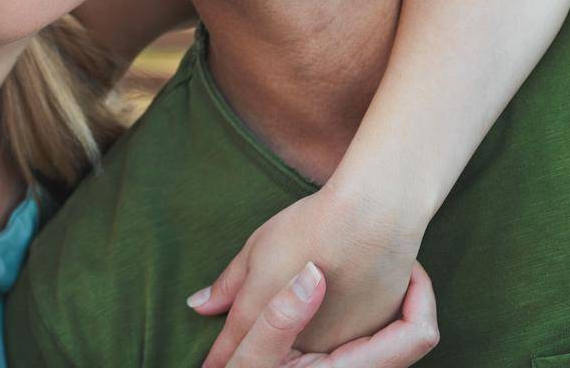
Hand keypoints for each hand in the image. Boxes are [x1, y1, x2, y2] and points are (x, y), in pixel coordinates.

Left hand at [192, 184, 421, 365]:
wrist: (372, 217)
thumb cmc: (308, 224)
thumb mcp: (258, 248)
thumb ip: (228, 285)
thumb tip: (198, 305)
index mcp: (263, 307)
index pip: (235, 340)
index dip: (221, 355)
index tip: (209, 365)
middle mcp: (298, 333)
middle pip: (274, 355)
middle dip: (259, 357)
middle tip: (232, 362)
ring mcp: (334, 340)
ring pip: (309, 356)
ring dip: (298, 352)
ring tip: (296, 343)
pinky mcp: (366, 338)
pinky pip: (341, 350)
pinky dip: (330, 343)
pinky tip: (328, 328)